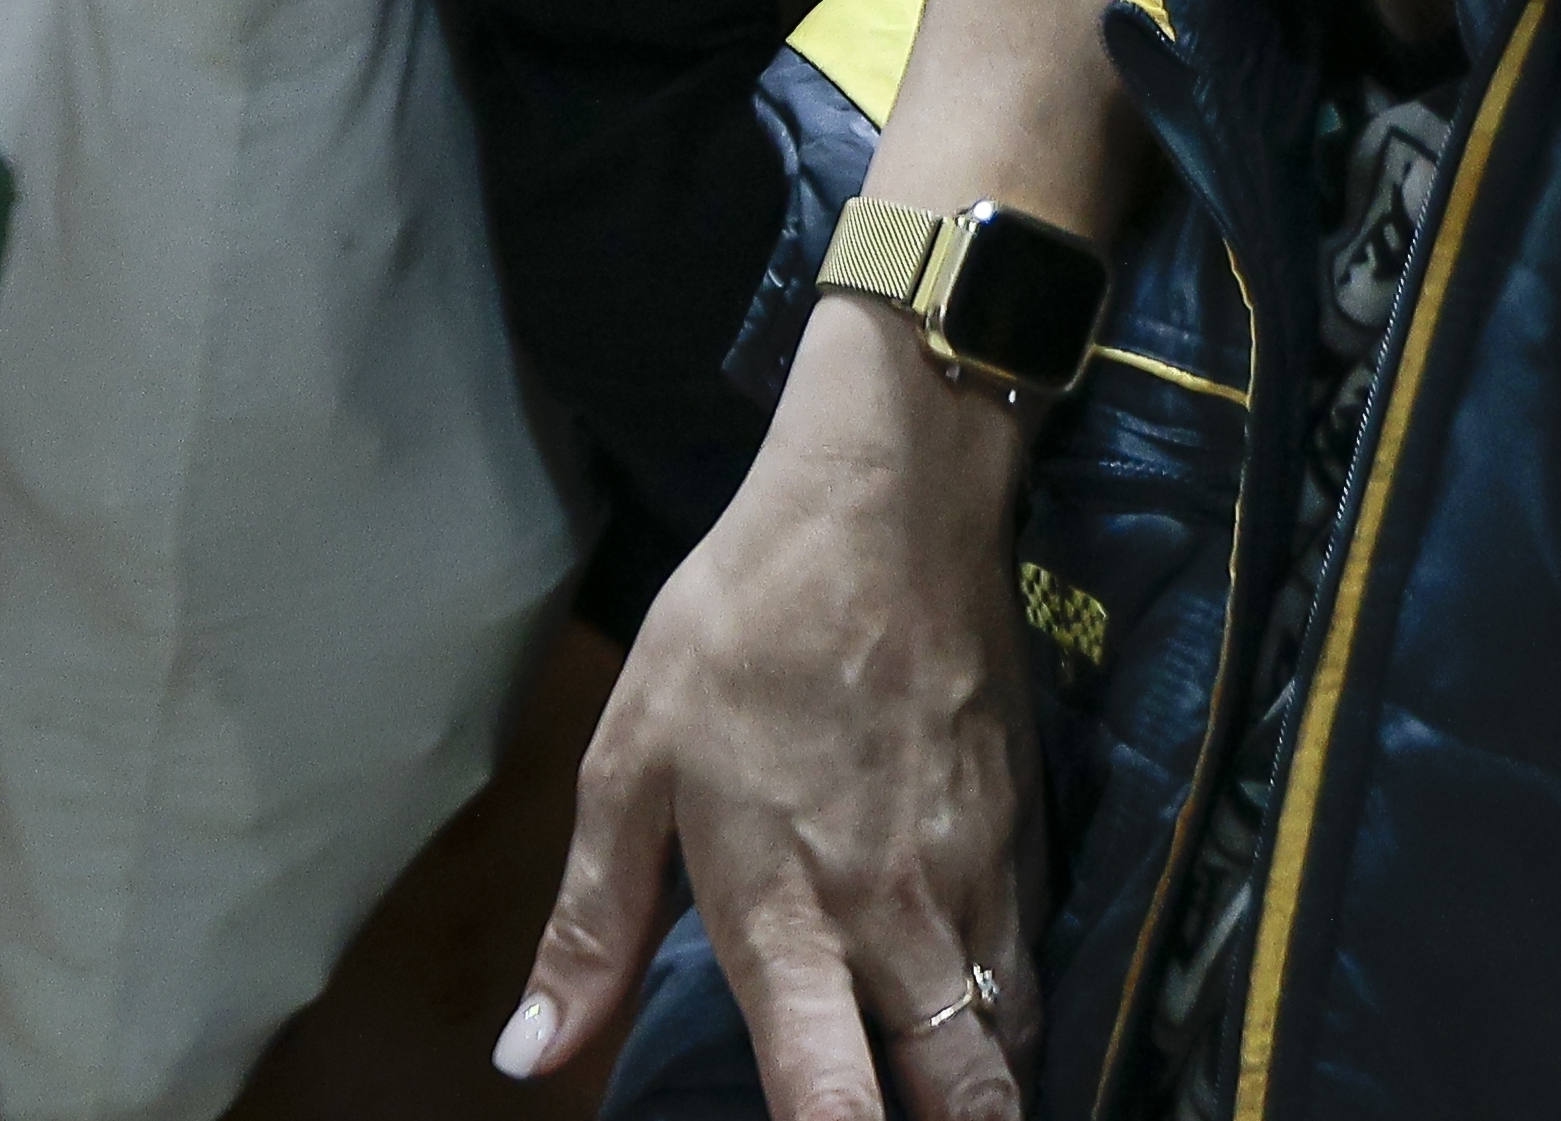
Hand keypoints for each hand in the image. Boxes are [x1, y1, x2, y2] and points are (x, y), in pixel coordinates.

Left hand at [503, 308, 1040, 1116]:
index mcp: (788, 915)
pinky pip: (1032, 958)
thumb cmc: (742, 625)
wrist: (891, 500)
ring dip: (984, 1084)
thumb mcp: (629, 763)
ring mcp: (979, 875)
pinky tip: (978, 1011)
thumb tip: (528, 1058)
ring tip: (948, 1100)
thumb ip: (591, 926)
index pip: (832, 1100)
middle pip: (967, 1096)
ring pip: (1013, 1034)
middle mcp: (899, 920)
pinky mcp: (1028, 826)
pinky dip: (1011, 1008)